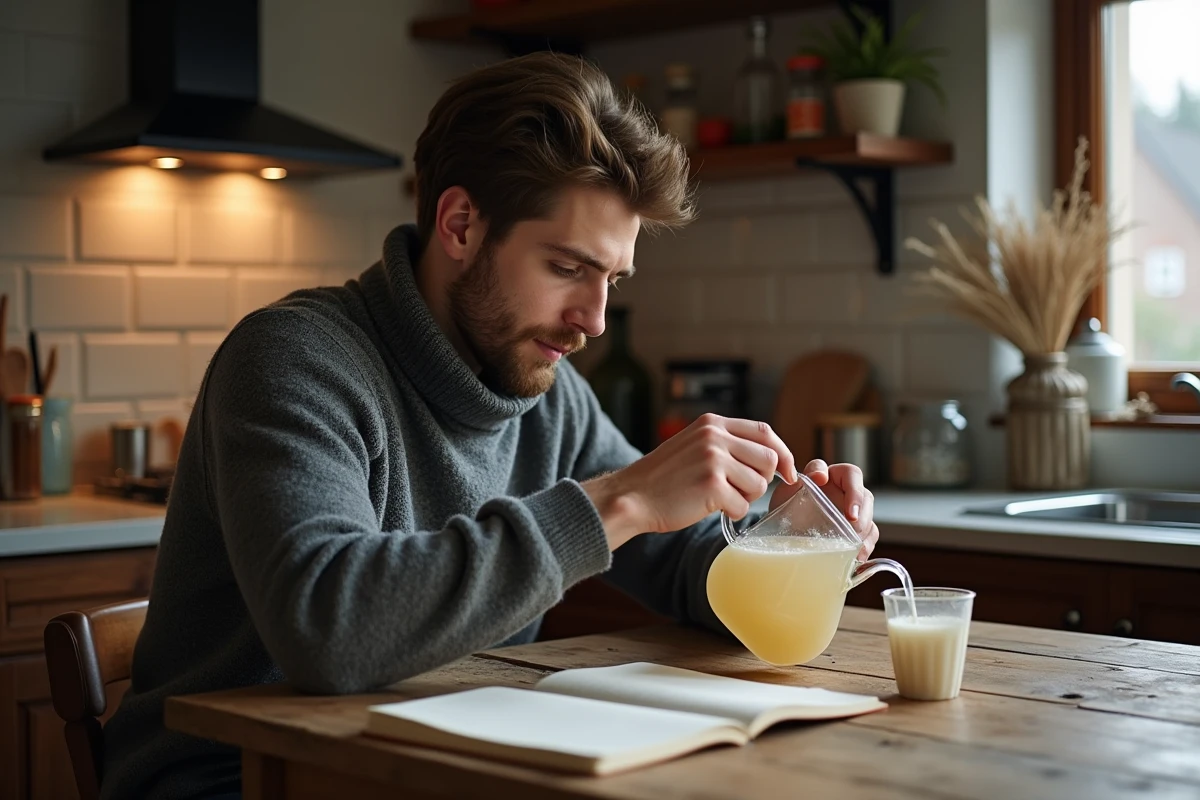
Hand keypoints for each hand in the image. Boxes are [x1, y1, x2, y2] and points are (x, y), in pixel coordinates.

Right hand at [582, 414, 797, 550]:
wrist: (632, 496)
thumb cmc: (663, 478)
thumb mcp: (693, 445)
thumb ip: (724, 443)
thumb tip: (768, 456)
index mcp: (712, 423)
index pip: (764, 432)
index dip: (782, 453)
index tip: (788, 472)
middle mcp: (714, 436)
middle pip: (768, 459)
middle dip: (762, 480)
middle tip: (740, 491)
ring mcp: (713, 459)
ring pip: (758, 484)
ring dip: (744, 498)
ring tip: (718, 498)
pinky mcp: (711, 485)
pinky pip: (743, 505)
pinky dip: (731, 512)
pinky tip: (710, 509)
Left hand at [769, 459, 878, 560]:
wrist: (782, 533)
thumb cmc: (783, 508)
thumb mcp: (785, 493)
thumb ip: (797, 483)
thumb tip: (812, 477)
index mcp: (831, 477)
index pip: (849, 474)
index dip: (851, 486)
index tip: (846, 505)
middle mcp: (845, 492)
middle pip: (865, 496)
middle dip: (860, 511)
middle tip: (852, 524)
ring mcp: (852, 512)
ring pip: (868, 516)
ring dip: (863, 530)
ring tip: (853, 544)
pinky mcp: (855, 531)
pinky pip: (869, 535)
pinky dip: (865, 546)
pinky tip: (856, 556)